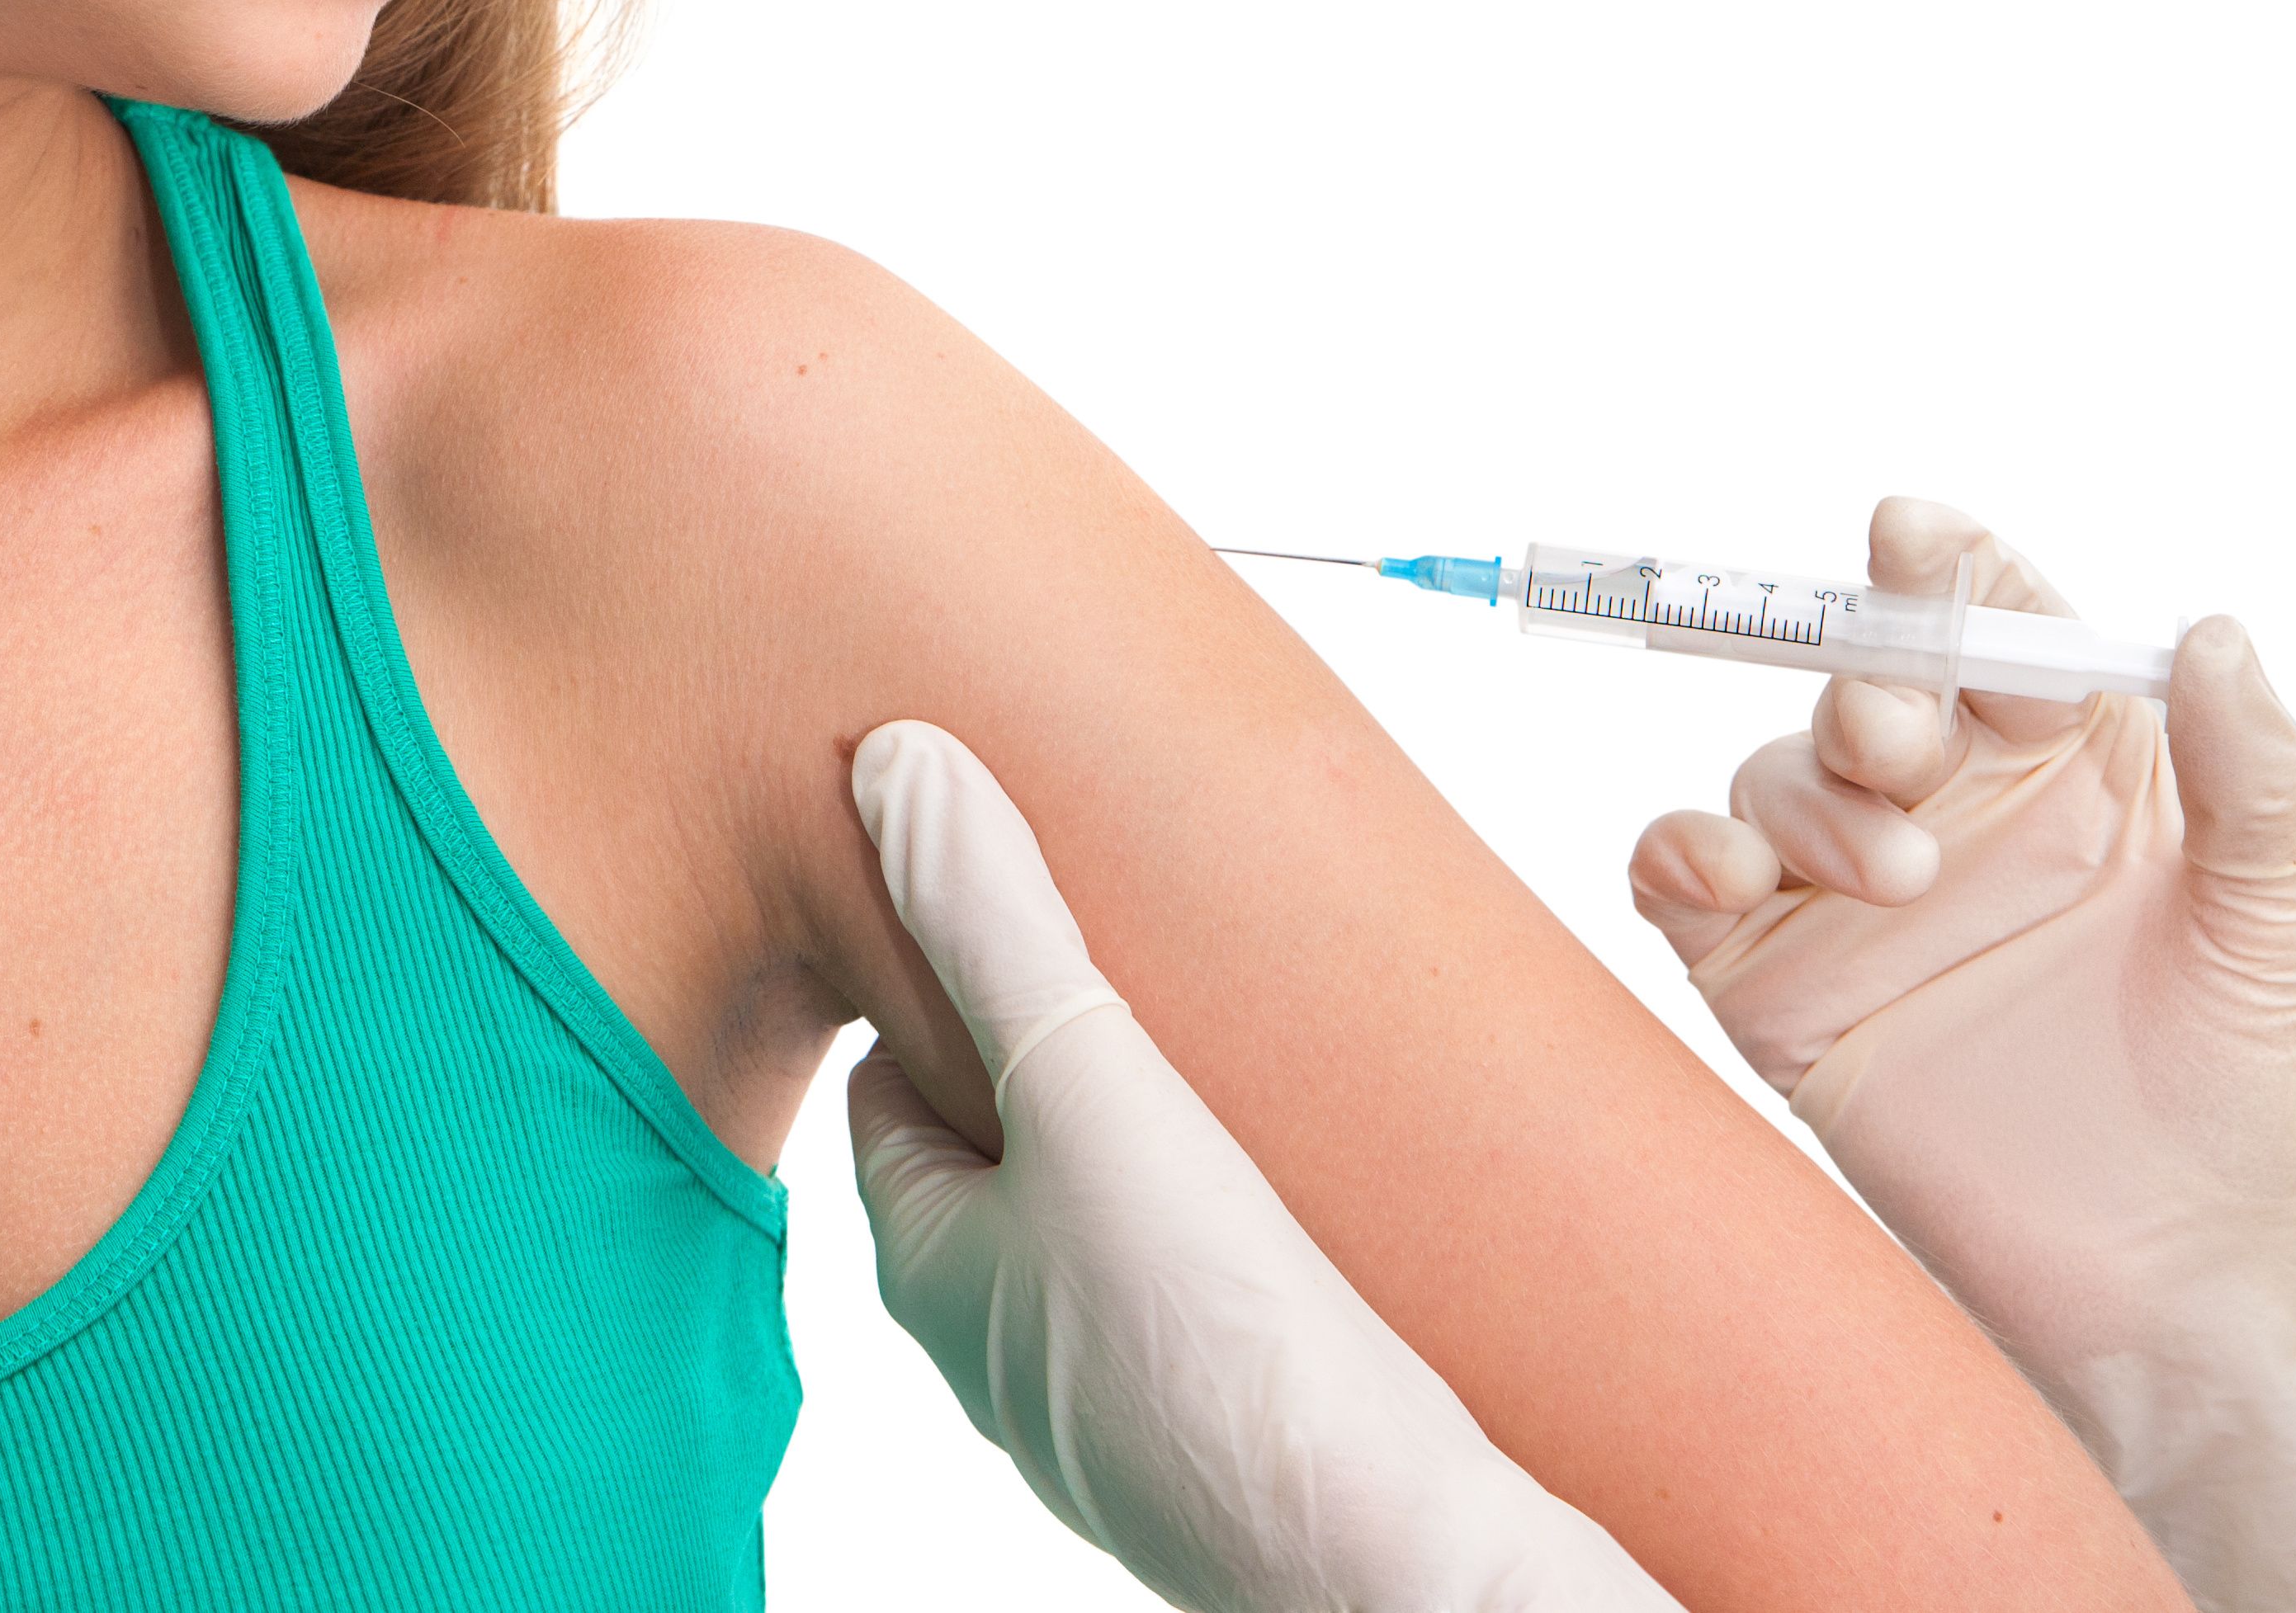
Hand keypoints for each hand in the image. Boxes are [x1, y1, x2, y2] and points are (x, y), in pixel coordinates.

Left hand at [847, 720, 1678, 1612]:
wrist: (1405, 1563)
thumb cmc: (1229, 1354)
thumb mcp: (1094, 1094)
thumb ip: (1001, 931)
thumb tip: (891, 762)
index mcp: (933, 1267)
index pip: (890, 1075)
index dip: (942, 969)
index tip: (1016, 877)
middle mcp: (1006, 1339)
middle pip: (1000, 1137)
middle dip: (1055, 1038)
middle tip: (1137, 926)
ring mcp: (1119, 1388)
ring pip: (1107, 1209)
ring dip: (1153, 1122)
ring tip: (1231, 1026)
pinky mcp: (1233, 1416)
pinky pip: (1201, 1276)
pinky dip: (1229, 1207)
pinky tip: (1304, 1162)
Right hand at [1627, 500, 2295, 1612]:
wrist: (2196, 1284)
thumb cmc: (2264, 1090)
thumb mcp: (2280, 903)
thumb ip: (2252, 761)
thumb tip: (2209, 627)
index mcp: (2072, 764)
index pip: (1989, 625)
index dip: (1946, 569)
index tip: (1917, 537)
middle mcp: (1953, 814)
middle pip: (1859, 684)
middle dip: (1863, 681)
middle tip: (1900, 740)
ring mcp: (1854, 902)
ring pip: (1772, 776)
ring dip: (1807, 795)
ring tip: (1897, 878)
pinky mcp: (1778, 989)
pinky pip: (1683, 879)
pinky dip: (1679, 849)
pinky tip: (1725, 873)